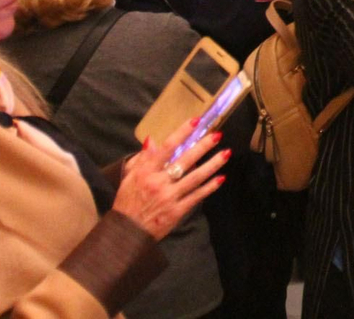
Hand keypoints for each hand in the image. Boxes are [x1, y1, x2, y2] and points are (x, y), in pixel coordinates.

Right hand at [112, 117, 229, 239]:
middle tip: (217, 135)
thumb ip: (142, 158)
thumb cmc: (127, 201)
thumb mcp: (129, 177)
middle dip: (203, 146)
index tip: (196, 121)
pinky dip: (209, 187)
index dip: (182, 133)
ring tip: (226, 153)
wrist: (127, 232)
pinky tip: (221, 178)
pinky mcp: (177, 211)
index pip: (167, 147)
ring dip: (212, 164)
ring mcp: (169, 197)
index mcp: (146, 172)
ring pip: (195, 177)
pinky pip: (196, 196)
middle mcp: (159, 182)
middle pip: (185, 160)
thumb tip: (152, 140)